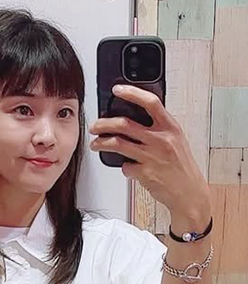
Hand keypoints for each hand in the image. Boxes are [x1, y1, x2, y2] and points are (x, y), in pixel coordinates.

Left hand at [88, 84, 210, 218]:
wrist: (189, 193)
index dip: (132, 93)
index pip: (150, 102)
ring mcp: (152, 157)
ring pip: (117, 143)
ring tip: (95, 144)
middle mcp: (161, 140)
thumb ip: (159, 128)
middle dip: (103, 123)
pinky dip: (122, 166)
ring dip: (101, 143)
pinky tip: (126, 166)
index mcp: (171, 127)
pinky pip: (125, 166)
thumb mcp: (177, 140)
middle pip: (125, 124)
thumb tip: (136, 118)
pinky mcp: (144, 173)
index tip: (117, 90)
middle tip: (95, 126)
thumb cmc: (182, 167)